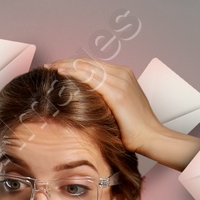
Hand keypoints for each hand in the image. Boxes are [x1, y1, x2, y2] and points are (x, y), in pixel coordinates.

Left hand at [42, 56, 199, 168]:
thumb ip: (104, 101)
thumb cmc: (135, 131)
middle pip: (88, 62)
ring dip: (66, 65)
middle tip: (48, 65)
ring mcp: (121, 80)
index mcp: (123, 75)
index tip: (57, 68)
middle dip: (66, 62)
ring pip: (87, 66)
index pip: (93, 64)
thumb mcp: (117, 110)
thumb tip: (85, 103)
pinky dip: (74, 72)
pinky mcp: (117, 91)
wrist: (151, 137)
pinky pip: (90, 77)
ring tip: (50, 67)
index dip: (74, 64)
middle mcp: (122, 73)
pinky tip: (61, 72)